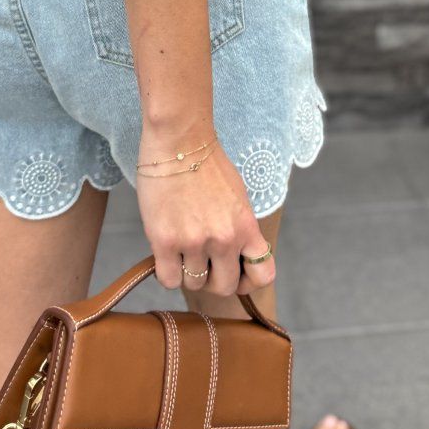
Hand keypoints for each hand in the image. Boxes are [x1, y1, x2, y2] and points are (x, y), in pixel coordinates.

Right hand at [135, 126, 275, 298]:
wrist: (179, 141)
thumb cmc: (207, 164)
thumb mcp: (238, 197)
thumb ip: (240, 229)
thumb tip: (235, 257)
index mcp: (246, 226)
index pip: (264, 275)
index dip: (250, 280)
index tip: (237, 272)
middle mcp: (224, 238)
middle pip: (225, 287)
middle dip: (214, 279)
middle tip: (203, 261)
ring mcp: (194, 241)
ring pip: (194, 284)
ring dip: (188, 272)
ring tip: (183, 249)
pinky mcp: (164, 241)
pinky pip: (169, 279)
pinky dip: (168, 272)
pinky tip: (167, 253)